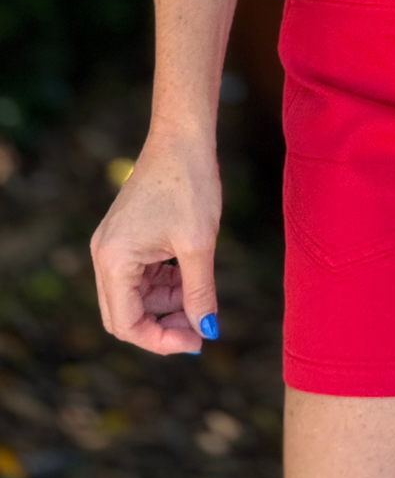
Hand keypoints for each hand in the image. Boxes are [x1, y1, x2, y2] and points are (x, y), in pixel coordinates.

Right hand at [91, 129, 221, 354]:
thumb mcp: (199, 244)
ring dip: (164, 306)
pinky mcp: (126, 236)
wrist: (183, 136)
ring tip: (200, 303)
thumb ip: (200, 292)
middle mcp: (104, 255)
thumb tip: (207, 330)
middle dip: (161, 327)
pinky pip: (139, 276)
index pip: (126, 323)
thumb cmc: (189, 183)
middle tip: (199, 330)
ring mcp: (113, 245)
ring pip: (133, 297)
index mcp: (113, 260)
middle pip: (124, 315)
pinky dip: (163, 286)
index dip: (161, 340)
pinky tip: (191, 282)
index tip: (198, 341)